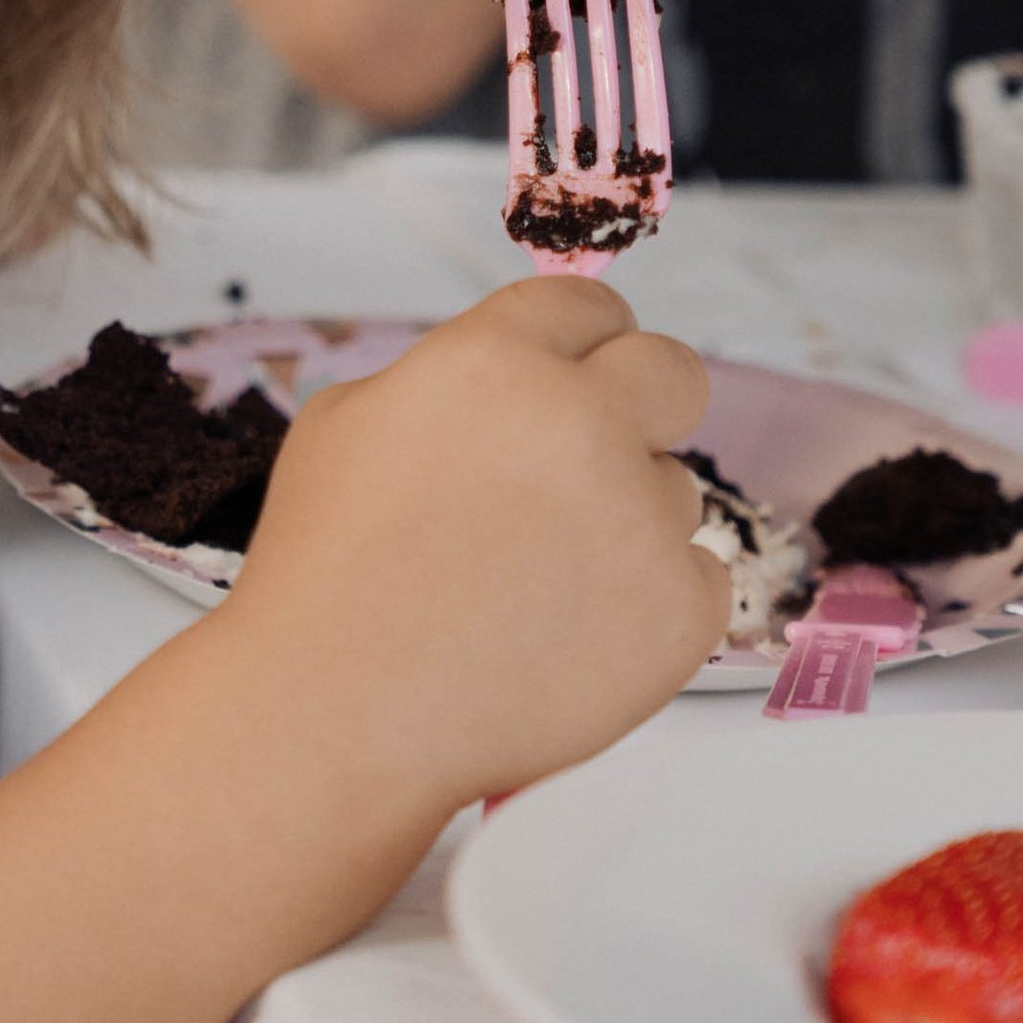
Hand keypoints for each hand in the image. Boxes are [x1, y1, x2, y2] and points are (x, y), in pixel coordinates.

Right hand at [227, 274, 727, 814]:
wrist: (337, 716)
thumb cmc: (325, 577)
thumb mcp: (346, 424)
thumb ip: (446, 378)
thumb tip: (512, 379)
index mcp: (497, 362)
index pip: (589, 306)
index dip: (580, 344)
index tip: (579, 371)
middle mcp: (583, 423)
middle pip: (674, 373)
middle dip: (642, 405)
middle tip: (592, 461)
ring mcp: (640, 520)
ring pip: (675, 492)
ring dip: (625, 523)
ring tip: (531, 586)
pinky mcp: (679, 613)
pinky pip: (698, 582)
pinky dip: (647, 606)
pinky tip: (568, 635)